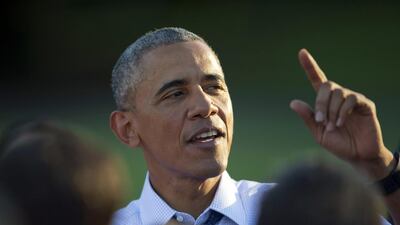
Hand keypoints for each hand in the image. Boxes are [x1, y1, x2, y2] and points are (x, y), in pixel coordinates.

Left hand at [290, 48, 393, 179]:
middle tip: (320, 121)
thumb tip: (292, 102)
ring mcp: (353, 100)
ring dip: (331, 111)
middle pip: (326, 86)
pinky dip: (342, 111)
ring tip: (332, 126)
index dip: (309, 66)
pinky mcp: (365, 105)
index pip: (317, 80)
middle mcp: (339, 97)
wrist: (358, 157)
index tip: (302, 52)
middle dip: (320, 103)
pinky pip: (351, 99)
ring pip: (338, 93)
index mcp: (326, 103)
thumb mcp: (318, 133)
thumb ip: (308, 118)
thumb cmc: (339, 145)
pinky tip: (341, 122)